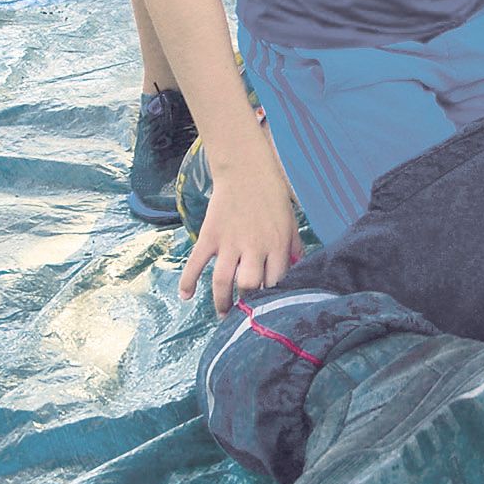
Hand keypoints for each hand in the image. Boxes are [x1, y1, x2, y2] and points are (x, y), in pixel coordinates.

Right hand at [179, 144, 303, 314]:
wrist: (246, 168)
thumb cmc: (273, 193)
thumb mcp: (290, 219)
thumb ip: (294, 245)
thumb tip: (298, 266)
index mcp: (277, 243)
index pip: (277, 281)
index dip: (273, 297)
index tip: (269, 306)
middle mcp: (254, 246)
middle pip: (250, 285)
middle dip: (247, 302)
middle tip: (245, 312)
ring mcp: (229, 242)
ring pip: (223, 281)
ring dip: (221, 302)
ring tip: (223, 314)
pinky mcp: (209, 235)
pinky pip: (196, 263)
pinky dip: (188, 281)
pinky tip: (185, 296)